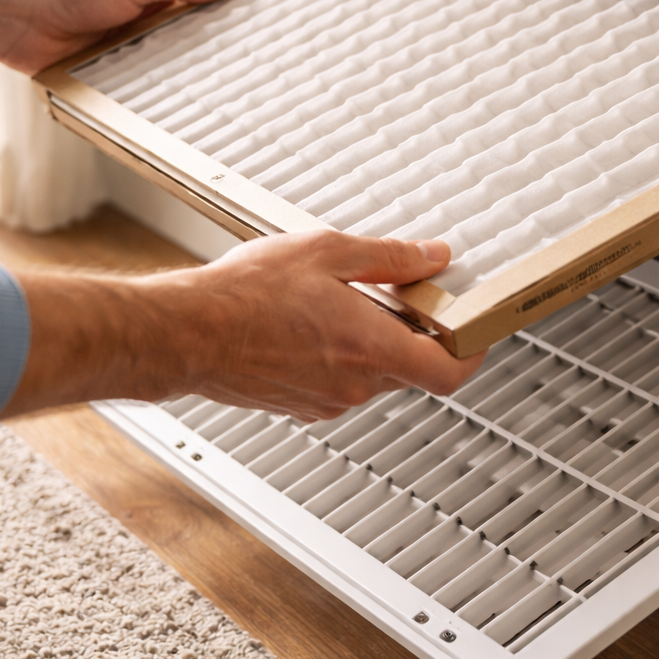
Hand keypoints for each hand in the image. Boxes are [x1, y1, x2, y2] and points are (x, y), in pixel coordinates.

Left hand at [0, 0, 237, 74]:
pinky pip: (153, 68)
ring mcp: (134, 30)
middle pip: (193, 12)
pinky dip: (166, 75)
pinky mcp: (121, 58)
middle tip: (248, 42)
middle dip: (216, 25)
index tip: (257, 1)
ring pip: (175, 44)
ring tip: (223, 70)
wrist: (23, 20)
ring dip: (190, 54)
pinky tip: (185, 86)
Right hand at [3, 232, 486, 423]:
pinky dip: (341, 356)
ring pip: (374, 375)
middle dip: (417, 334)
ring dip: (374, 342)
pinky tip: (310, 321)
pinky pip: (339, 383)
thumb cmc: (244, 295)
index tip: (476, 331)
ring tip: (342, 300)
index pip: (450, 373)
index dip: (474, 353)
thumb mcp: (327, 252)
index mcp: (371, 348)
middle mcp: (354, 386)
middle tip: (404, 294)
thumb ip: (390, 256)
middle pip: (413, 370)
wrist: (183, 333)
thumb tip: (434, 256)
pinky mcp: (298, 406)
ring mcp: (325, 402)